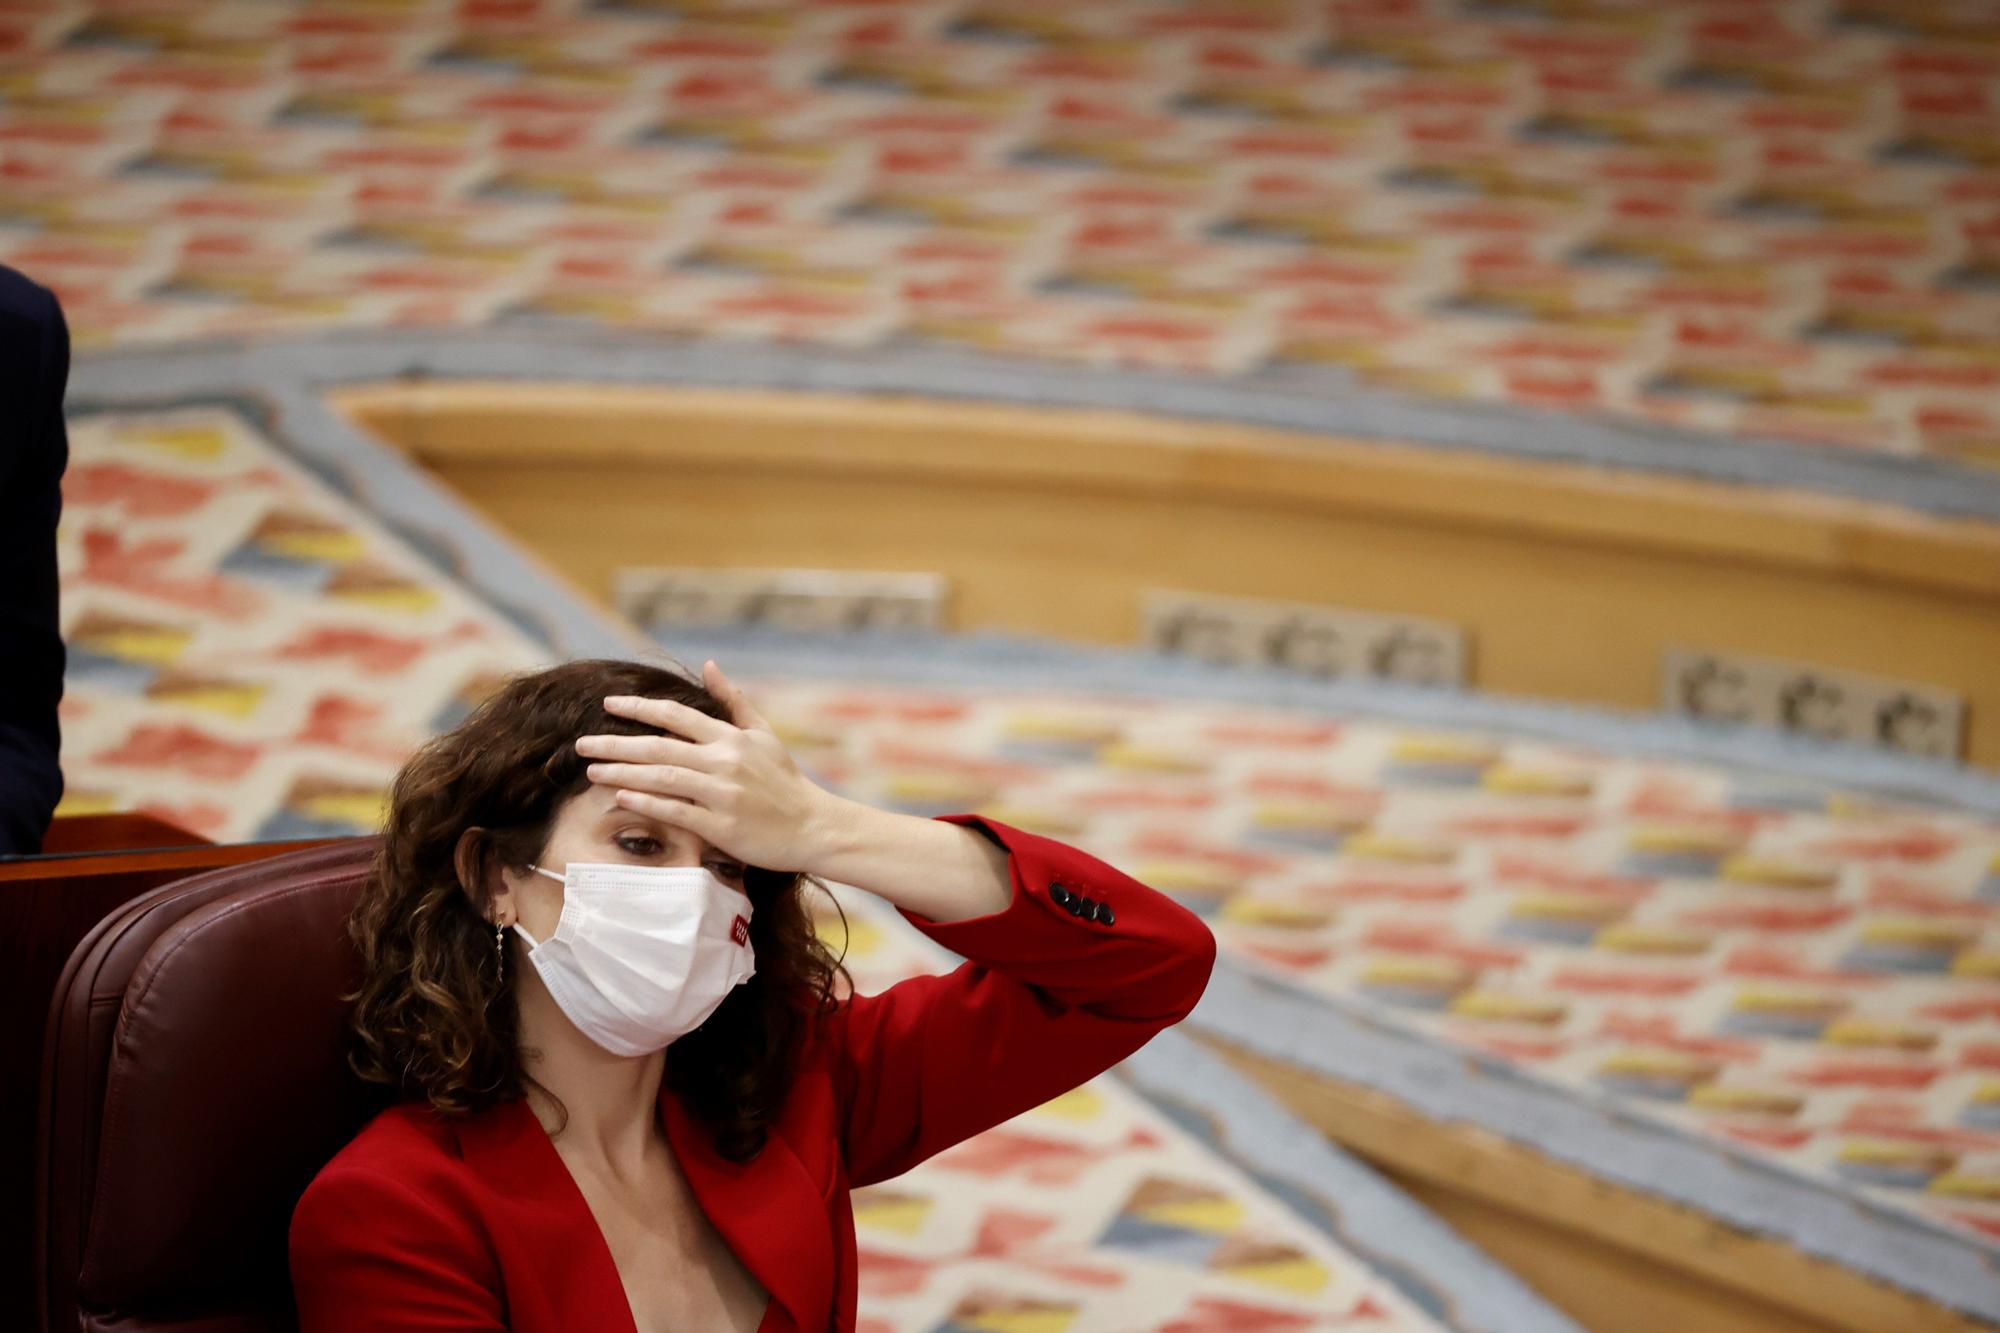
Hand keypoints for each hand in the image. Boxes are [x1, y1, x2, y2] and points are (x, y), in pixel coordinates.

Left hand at [575, 660, 843, 872]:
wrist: (812, 826)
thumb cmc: (784, 781)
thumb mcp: (763, 734)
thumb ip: (733, 700)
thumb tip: (708, 664)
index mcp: (732, 737)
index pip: (676, 715)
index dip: (639, 708)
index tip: (608, 705)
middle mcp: (725, 761)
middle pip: (659, 747)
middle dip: (615, 745)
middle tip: (581, 745)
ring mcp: (723, 794)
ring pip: (663, 778)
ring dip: (623, 773)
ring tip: (592, 771)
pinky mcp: (723, 826)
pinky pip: (676, 812)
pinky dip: (647, 803)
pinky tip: (621, 798)